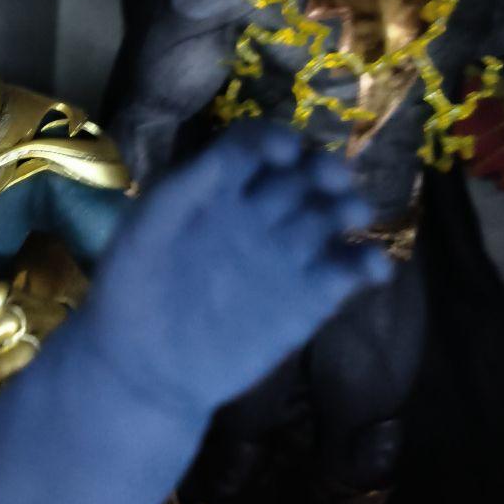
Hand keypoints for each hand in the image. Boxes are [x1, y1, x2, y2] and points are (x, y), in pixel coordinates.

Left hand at [80, 121, 391, 414]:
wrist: (145, 364)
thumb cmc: (134, 286)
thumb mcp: (145, 228)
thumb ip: (183, 187)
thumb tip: (233, 151)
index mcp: (216, 189)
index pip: (255, 147)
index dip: (273, 139)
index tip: (284, 151)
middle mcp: (257, 213)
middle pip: (302, 174)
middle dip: (322, 166)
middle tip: (333, 176)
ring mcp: (285, 254)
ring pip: (331, 214)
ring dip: (349, 204)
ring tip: (351, 213)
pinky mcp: (307, 299)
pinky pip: (347, 270)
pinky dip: (368, 262)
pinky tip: (370, 266)